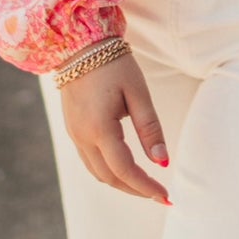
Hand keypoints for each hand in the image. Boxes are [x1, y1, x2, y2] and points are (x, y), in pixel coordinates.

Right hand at [59, 51, 172, 204]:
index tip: (167, 196)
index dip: (146, 187)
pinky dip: (109, 171)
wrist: (78, 43)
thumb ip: (150, 128)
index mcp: (99, 128)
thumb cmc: (113, 63)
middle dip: (136, 190)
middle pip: (110, 178)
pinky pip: (89, 161)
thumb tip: (163, 162)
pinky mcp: (72, 129)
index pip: (125, 170)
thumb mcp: (138, 92)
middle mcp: (82, 137)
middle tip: (160, 195)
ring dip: (121, 183)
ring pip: (97, 173)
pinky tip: (124, 167)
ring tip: (145, 185)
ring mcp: (74, 134)